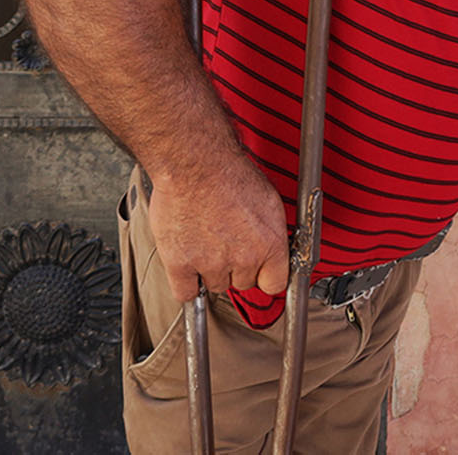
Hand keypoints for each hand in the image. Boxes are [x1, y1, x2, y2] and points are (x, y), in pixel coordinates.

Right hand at [147, 156, 289, 301]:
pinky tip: (188, 267)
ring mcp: (212, 263)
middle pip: (244, 283)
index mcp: (271, 243)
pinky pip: (185, 293)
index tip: (261, 273)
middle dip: (237, 267)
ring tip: (206, 243)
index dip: (266, 276)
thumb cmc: (229, 173)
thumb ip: (270, 231)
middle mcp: (244, 257)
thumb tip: (272, 246)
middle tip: (227, 244)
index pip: (276, 283)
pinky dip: (186, 284)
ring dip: (211, 271)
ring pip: (216, 286)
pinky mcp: (181, 264)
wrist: (196, 163)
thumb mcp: (269, 200)